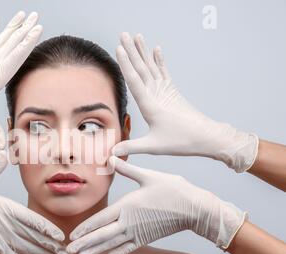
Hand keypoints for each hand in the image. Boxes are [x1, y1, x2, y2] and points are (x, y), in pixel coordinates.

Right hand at [0, 150, 67, 253]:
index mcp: (3, 209)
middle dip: (52, 246)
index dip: (47, 229)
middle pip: (34, 238)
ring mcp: (1, 240)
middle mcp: (5, 227)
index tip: (61, 236)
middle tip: (68, 252)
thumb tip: (2, 155)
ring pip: (28, 250)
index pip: (30, 220)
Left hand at [67, 156, 246, 253]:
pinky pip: (127, 249)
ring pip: (111, 244)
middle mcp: (129, 222)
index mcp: (127, 206)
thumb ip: (127, 169)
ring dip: (95, 251)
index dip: (85, 228)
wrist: (194, 208)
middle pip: (102, 235)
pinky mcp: (145, 238)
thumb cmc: (172, 190)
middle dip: (84, 243)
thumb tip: (111, 157)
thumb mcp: (148, 176)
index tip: (73, 234)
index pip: (101, 219)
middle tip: (69, 251)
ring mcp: (137, 232)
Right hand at [112, 32, 257, 172]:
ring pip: (151, 67)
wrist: (206, 137)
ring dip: (143, 51)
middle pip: (142, 68)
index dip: (126, 63)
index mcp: (150, 105)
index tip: (119, 48)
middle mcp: (158, 94)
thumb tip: (111, 154)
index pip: (135, 80)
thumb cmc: (181, 141)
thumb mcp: (153, 147)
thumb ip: (131, 147)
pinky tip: (156, 49)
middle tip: (123, 34)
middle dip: (131, 51)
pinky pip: (164, 72)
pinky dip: (159, 60)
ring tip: (137, 36)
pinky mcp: (173, 92)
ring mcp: (166, 91)